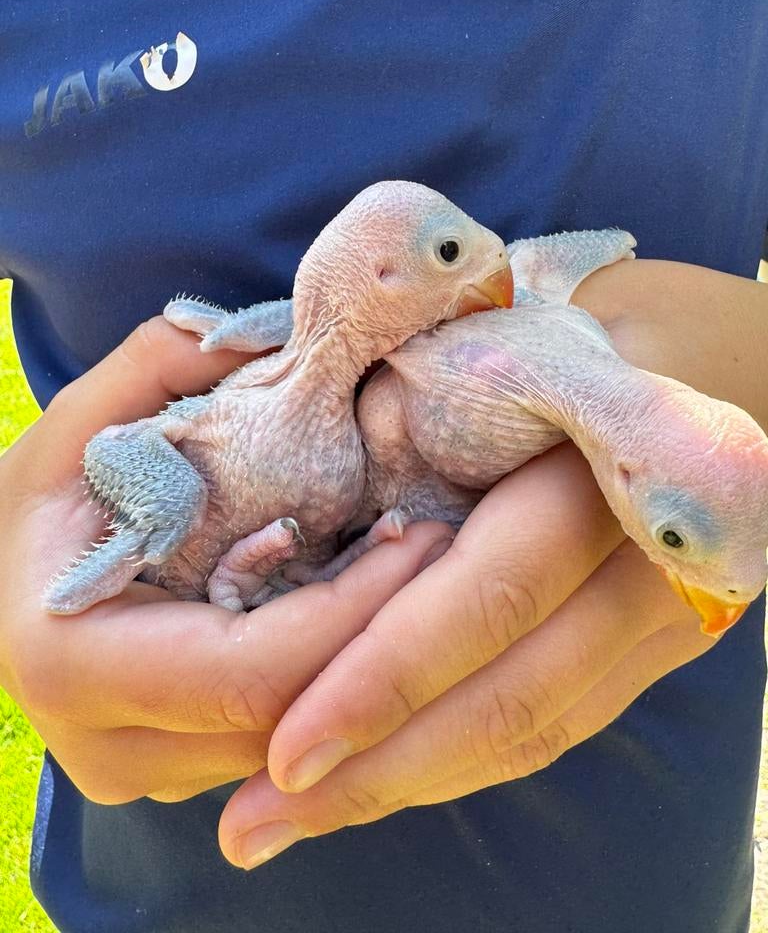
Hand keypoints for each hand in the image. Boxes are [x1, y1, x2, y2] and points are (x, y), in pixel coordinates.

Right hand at [0, 317, 449, 803]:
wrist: (6, 590)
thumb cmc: (38, 504)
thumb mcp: (77, 425)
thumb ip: (160, 368)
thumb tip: (270, 338)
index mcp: (72, 664)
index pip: (251, 672)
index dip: (353, 611)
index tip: (421, 537)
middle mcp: (107, 746)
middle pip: (288, 727)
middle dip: (380, 642)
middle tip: (440, 551)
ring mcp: (143, 775)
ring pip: (296, 752)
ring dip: (366, 665)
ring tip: (412, 572)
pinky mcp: (176, 774)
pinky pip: (280, 744)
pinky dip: (332, 682)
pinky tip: (363, 612)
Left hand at [217, 258, 767, 867]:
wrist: (725, 360)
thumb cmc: (594, 321)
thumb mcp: (519, 323)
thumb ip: (430, 387)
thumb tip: (290, 464)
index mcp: (613, 466)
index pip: (493, 592)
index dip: (389, 679)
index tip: (285, 748)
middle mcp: (652, 561)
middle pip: (515, 693)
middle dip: (381, 768)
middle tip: (253, 826)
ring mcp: (664, 614)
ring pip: (534, 726)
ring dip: (411, 782)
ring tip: (295, 822)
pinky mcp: (653, 644)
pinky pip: (556, 717)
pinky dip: (460, 754)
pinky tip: (384, 776)